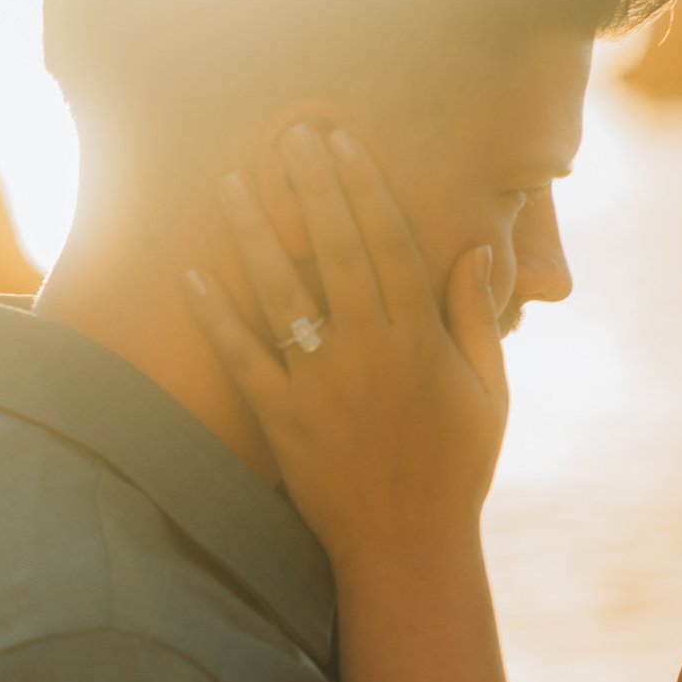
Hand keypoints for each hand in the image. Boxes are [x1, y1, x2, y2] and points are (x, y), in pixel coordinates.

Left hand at [185, 125, 506, 563]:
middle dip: (312, 188)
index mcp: (419, 340)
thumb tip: (472, 250)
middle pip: (336, 251)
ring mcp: (321, 385)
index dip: (364, 188)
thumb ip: (477, 319)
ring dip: (253, 234)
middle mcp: (368, 351)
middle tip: (291, 134)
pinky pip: (244, 359)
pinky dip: (217, 318)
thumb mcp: (489, 392)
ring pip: (282, 293)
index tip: (344, 144)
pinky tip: (191, 274)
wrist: (409, 547)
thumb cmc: (457, 469)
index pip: (390, 244)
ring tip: (233, 182)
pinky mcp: (283, 420)